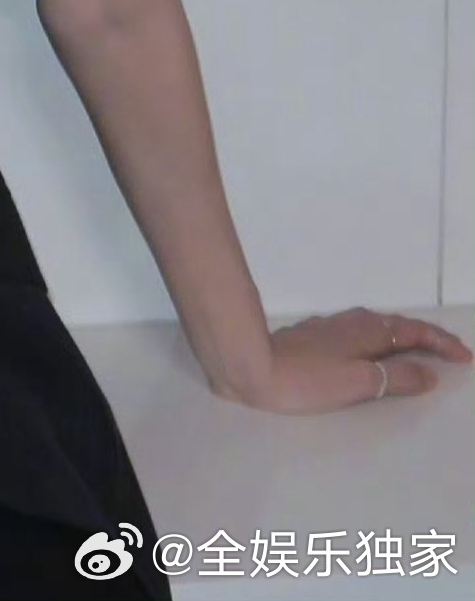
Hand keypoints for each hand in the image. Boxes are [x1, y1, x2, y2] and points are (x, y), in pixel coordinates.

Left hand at [220, 306, 469, 410]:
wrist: (251, 365)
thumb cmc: (307, 379)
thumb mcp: (359, 382)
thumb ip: (395, 376)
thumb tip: (429, 372)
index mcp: (366, 331)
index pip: (412, 332)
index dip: (441, 343)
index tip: (465, 356)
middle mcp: (349, 322)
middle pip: (395, 325)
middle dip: (425, 337)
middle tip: (449, 352)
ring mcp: (329, 327)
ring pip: (374, 326)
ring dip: (400, 336)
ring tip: (417, 351)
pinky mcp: (312, 336)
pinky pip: (356, 332)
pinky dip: (376, 339)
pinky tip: (369, 350)